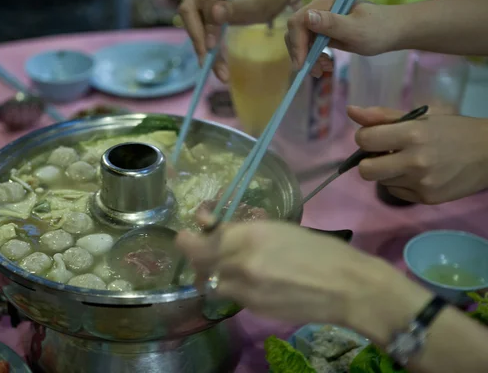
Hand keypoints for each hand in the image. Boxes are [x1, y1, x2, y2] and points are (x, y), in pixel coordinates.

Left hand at [176, 219, 377, 325]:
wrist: (347, 287)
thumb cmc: (319, 250)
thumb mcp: (278, 229)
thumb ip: (242, 231)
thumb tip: (214, 228)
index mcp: (251, 235)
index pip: (201, 240)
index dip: (189, 237)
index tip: (192, 232)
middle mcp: (241, 263)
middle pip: (198, 263)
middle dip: (194, 254)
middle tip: (200, 248)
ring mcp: (246, 290)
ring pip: (209, 283)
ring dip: (209, 274)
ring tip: (221, 268)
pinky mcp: (253, 309)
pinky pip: (229, 296)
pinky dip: (229, 288)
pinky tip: (245, 282)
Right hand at [179, 0, 303, 81]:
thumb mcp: (258, 1)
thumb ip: (237, 8)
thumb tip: (214, 14)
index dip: (206, 25)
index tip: (211, 48)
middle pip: (189, 9)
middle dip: (197, 39)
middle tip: (207, 65)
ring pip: (191, 19)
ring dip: (200, 44)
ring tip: (216, 68)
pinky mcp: (205, 5)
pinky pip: (199, 23)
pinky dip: (205, 41)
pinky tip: (215, 58)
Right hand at [286, 0, 400, 76]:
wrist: (391, 32)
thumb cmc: (378, 30)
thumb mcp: (356, 30)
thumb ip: (331, 23)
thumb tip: (307, 18)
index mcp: (325, 1)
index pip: (298, 22)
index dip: (297, 44)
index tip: (302, 65)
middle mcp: (318, 6)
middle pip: (296, 31)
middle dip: (302, 53)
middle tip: (316, 71)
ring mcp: (319, 17)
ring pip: (300, 40)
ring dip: (309, 58)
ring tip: (324, 69)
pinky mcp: (321, 28)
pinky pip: (308, 43)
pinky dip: (314, 57)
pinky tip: (325, 64)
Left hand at [351, 106, 487, 203]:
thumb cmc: (452, 131)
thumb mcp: (420, 118)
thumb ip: (382, 116)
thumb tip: (351, 110)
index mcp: (412, 134)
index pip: (364, 140)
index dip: (365, 138)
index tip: (376, 137)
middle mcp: (415, 161)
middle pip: (365, 170)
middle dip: (369, 162)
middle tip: (384, 154)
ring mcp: (421, 183)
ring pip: (381, 181)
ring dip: (387, 172)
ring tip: (408, 161)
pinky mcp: (426, 198)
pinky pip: (396, 192)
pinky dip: (401, 183)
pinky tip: (418, 174)